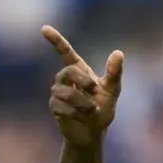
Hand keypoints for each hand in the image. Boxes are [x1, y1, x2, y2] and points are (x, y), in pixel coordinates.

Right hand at [42, 25, 123, 146]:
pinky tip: (83, 117)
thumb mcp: (112, 90)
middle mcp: (65, 78)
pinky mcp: (54, 107)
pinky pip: (62, 106)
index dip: (56, 40)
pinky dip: (77, 113)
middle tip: (95, 90)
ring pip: (65, 92)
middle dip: (83, 80)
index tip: (44, 29)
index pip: (65, 52)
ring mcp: (57, 92)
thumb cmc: (103, 109)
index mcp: (79, 70)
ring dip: (83, 102)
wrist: (94, 133)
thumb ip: (114, 73)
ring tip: (93, 110)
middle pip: (68, 71)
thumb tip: (118, 53)